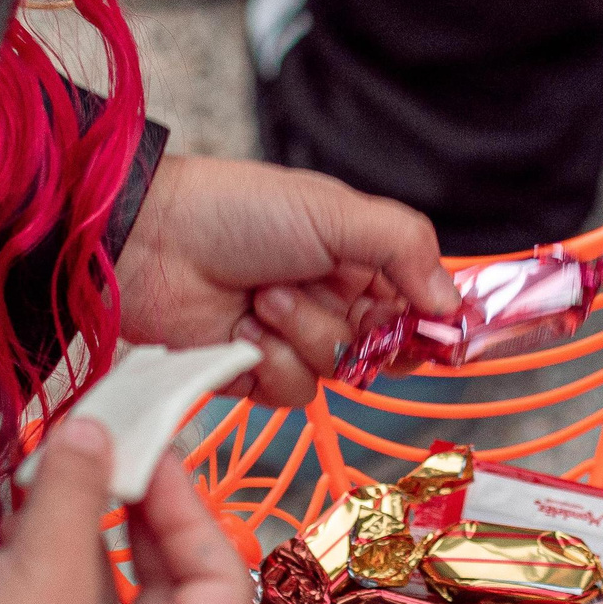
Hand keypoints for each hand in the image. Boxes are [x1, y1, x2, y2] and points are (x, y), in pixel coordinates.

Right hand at [0, 416, 250, 603]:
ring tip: (68, 474)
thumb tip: (92, 433)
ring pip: (115, 595)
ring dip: (93, 532)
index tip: (154, 462)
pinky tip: (28, 514)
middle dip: (145, 519)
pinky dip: (56, 560)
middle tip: (119, 462)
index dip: (193, 515)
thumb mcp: (45, 569)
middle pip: (173, 588)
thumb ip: (76, 490)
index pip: (224, 587)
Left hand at [115, 155, 458, 406]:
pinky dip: (269, 361)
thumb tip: (452, 303)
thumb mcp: (335, 212)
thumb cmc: (235, 210)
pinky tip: (242, 328)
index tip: (425, 324)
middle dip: (354, 324)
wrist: (150, 239)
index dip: (424, 322)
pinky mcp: (254, 374)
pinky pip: (292, 393)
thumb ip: (405, 247)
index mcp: (360, 260)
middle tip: (325, 292)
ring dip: (302, 334)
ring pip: (336, 372)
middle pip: (383, 349)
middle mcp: (332, 302)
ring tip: (263, 295)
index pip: (417, 308)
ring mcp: (292, 339)